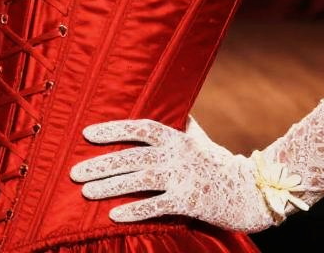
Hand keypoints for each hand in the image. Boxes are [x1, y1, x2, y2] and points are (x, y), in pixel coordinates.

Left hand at [71, 101, 323, 232]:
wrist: (249, 190)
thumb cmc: (219, 162)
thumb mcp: (199, 137)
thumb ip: (182, 124)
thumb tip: (174, 108)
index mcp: (175, 136)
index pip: (138, 129)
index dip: (112, 130)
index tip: (86, 133)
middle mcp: (175, 154)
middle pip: (131, 158)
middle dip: (100, 164)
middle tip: (73, 172)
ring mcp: (181, 178)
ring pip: (137, 181)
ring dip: (109, 187)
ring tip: (85, 192)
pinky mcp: (187, 202)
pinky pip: (155, 207)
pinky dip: (133, 211)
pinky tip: (113, 215)